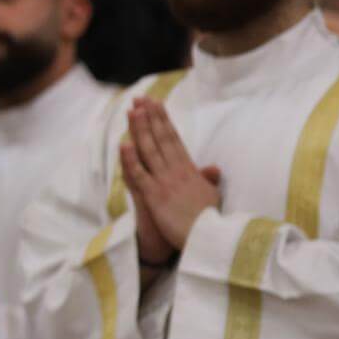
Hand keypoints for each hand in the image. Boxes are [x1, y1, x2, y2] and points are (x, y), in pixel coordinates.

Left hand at [120, 99, 220, 263]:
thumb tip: (214, 168)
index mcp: (190, 170)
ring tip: (132, 110)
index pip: (174, 139)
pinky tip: (124, 144)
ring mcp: (165, 182)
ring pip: (150, 151)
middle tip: (141, 98)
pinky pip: (141, 175)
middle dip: (151, 117)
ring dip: (140, 129)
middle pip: (161, 139)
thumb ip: (208, 181)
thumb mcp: (212, 197)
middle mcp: (177, 171)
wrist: (209, 240)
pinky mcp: (155, 196)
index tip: (155, 104)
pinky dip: (131, 160)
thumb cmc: (210, 221)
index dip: (163, 121)